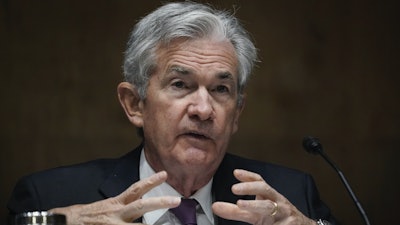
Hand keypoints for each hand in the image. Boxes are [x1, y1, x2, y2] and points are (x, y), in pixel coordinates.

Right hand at [49, 171, 179, 224]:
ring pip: (138, 223)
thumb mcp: (103, 208)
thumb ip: (120, 205)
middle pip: (140, 206)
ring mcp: (113, 224)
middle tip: (177, 200)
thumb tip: (137, 201)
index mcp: (115, 204)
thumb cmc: (82, 216)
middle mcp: (116, 213)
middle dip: (159, 202)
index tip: (164, 174)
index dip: (150, 181)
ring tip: (171, 220)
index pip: (136, 189)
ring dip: (153, 222)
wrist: (62, 223)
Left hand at [212, 169, 316, 224]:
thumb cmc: (277, 217)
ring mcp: (284, 214)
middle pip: (265, 190)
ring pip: (270, 207)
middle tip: (234, 188)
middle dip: (249, 187)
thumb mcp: (256, 213)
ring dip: (255, 205)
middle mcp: (277, 202)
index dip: (248, 176)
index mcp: (270, 196)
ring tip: (240, 205)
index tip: (235, 172)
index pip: (260, 182)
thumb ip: (235, 211)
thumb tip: (214, 206)